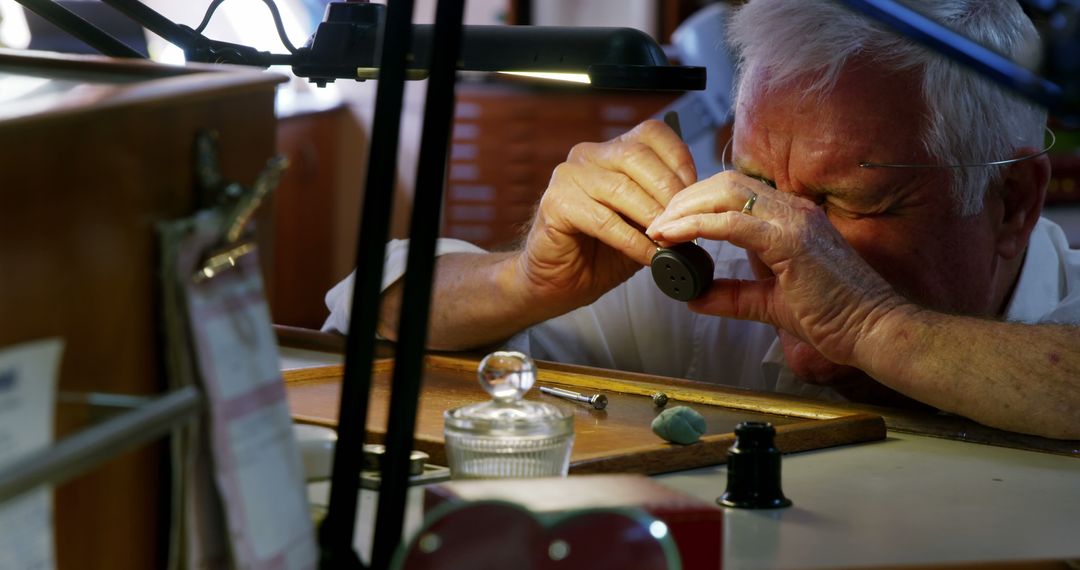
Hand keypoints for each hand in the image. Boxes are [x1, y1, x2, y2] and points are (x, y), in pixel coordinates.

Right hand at [514, 120, 696, 312]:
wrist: (558, 281)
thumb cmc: (601, 251)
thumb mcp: (642, 223)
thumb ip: (665, 206)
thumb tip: (701, 207)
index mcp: (612, 151)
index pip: (653, 134)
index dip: (680, 161)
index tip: (696, 194)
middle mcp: (587, 155)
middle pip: (637, 157)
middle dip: (668, 192)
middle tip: (687, 223)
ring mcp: (568, 177)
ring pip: (621, 187)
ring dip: (653, 217)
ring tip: (671, 242)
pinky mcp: (555, 204)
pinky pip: (603, 219)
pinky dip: (632, 241)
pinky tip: (649, 256)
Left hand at [646, 170, 904, 368]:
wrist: (873, 330)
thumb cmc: (832, 315)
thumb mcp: (769, 303)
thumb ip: (732, 296)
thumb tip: (693, 297)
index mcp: (791, 217)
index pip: (736, 190)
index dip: (698, 200)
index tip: (669, 222)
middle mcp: (793, 209)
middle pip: (725, 183)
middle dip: (684, 198)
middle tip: (656, 222)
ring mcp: (794, 221)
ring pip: (726, 194)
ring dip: (685, 208)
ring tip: (659, 228)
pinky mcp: (791, 241)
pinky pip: (733, 223)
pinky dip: (698, 226)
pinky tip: (675, 237)